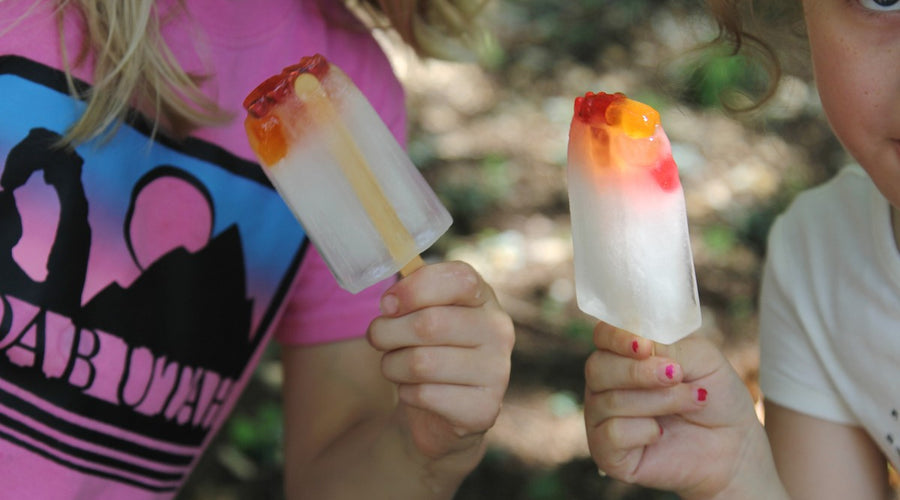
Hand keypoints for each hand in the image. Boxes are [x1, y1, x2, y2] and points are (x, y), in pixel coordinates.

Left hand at [367, 261, 513, 461]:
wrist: (443, 411)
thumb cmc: (427, 350)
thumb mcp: (421, 313)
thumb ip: (410, 294)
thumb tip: (390, 301)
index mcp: (484, 298)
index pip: (459, 278)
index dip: (415, 289)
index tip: (387, 304)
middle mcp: (499, 330)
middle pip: (429, 323)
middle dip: (387, 332)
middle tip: (378, 339)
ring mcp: (497, 371)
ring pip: (422, 362)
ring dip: (393, 365)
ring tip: (396, 366)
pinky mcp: (484, 409)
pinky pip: (425, 395)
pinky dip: (407, 394)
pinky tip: (415, 392)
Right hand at [584, 323, 782, 499]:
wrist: (734, 444)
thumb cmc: (715, 394)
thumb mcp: (701, 357)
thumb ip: (667, 345)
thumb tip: (641, 344)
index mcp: (622, 354)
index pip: (602, 336)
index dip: (616, 338)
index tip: (645, 346)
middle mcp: (605, 385)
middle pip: (597, 368)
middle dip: (638, 372)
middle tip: (676, 375)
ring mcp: (602, 419)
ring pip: (610, 402)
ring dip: (658, 401)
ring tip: (692, 401)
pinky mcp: (607, 453)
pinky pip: (612, 434)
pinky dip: (644, 432)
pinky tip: (662, 434)